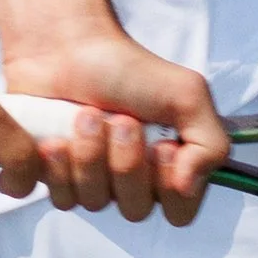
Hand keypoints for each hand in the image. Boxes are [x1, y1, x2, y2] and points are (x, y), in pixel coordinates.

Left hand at [0, 28, 229, 226]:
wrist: (68, 44)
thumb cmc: (128, 68)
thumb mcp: (187, 94)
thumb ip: (210, 142)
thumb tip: (189, 186)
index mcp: (166, 170)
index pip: (178, 212)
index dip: (168, 187)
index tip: (160, 146)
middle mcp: (127, 183)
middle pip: (134, 209)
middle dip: (126, 162)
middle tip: (119, 119)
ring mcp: (86, 182)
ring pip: (91, 202)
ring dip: (88, 156)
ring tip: (84, 114)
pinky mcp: (47, 175)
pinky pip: (51, 197)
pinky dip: (51, 168)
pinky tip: (52, 138)